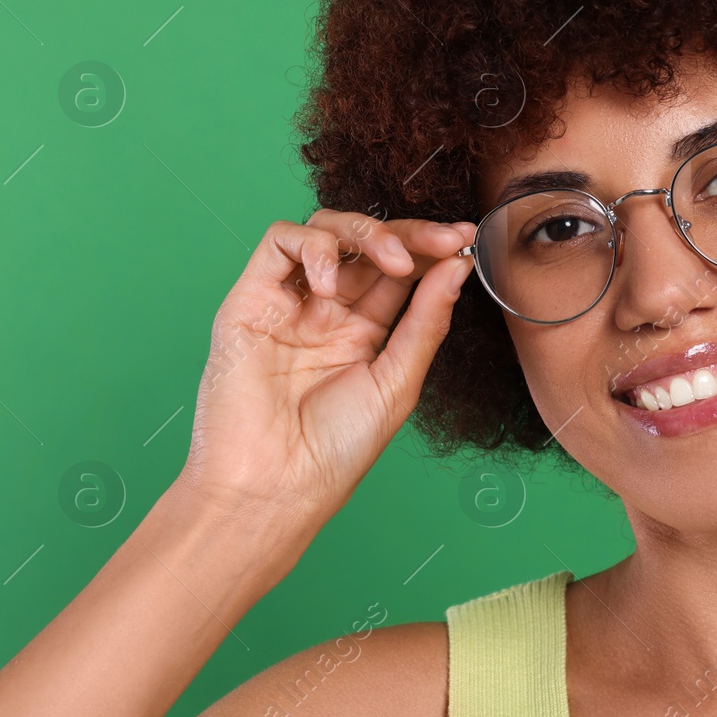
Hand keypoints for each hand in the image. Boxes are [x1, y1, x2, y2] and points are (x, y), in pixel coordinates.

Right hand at [176, 210, 475, 532]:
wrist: (273, 486)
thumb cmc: (335, 449)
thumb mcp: (397, 382)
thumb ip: (425, 320)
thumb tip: (457, 266)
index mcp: (365, 331)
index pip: (402, 271)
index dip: (432, 250)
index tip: (465, 240)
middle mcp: (328, 310)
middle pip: (369, 244)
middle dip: (410, 233)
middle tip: (445, 239)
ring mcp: (290, 302)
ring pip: (327, 230)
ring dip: (365, 231)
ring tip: (393, 261)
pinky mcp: (251, 300)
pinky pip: (279, 243)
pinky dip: (312, 246)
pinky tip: (329, 284)